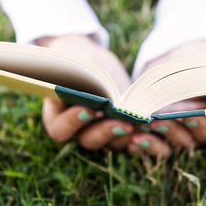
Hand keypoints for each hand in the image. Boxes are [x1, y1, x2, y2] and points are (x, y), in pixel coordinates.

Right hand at [36, 35, 172, 156]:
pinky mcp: (119, 132)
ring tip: (140, 125)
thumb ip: (75, 74)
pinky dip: (139, 141)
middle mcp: (78, 132)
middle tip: (124, 122)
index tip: (89, 109)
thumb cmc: (78, 61)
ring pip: (112, 144)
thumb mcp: (74, 62)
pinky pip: (129, 143)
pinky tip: (148, 134)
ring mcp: (100, 134)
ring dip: (126, 137)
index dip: (72, 122)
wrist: (92, 63)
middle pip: (89, 140)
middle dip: (107, 132)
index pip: (59, 129)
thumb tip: (87, 79)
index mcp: (57, 117)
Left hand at [137, 40, 205, 150]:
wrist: (175, 59)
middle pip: (186, 140)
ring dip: (152, 143)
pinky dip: (139, 145)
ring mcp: (175, 137)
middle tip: (156, 121)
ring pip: (166, 148)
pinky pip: (147, 146)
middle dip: (171, 131)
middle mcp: (195, 132)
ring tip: (137, 135)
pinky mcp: (156, 137)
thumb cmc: (197, 60)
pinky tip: (129, 139)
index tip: (189, 117)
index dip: (202, 125)